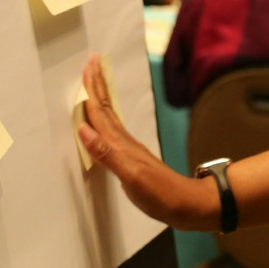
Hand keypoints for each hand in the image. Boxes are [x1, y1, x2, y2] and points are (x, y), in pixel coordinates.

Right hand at [77, 54, 217, 230]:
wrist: (185, 204)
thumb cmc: (159, 194)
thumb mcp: (131, 177)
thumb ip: (107, 154)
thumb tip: (83, 129)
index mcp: (121, 145)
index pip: (102, 112)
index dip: (93, 90)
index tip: (88, 67)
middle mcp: (124, 142)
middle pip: (107, 109)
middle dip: (98, 86)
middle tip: (92, 62)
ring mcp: (130, 150)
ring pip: (110, 118)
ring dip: (101, 99)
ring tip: (95, 83)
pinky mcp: (132, 159)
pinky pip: (113, 132)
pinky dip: (105, 120)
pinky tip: (104, 123)